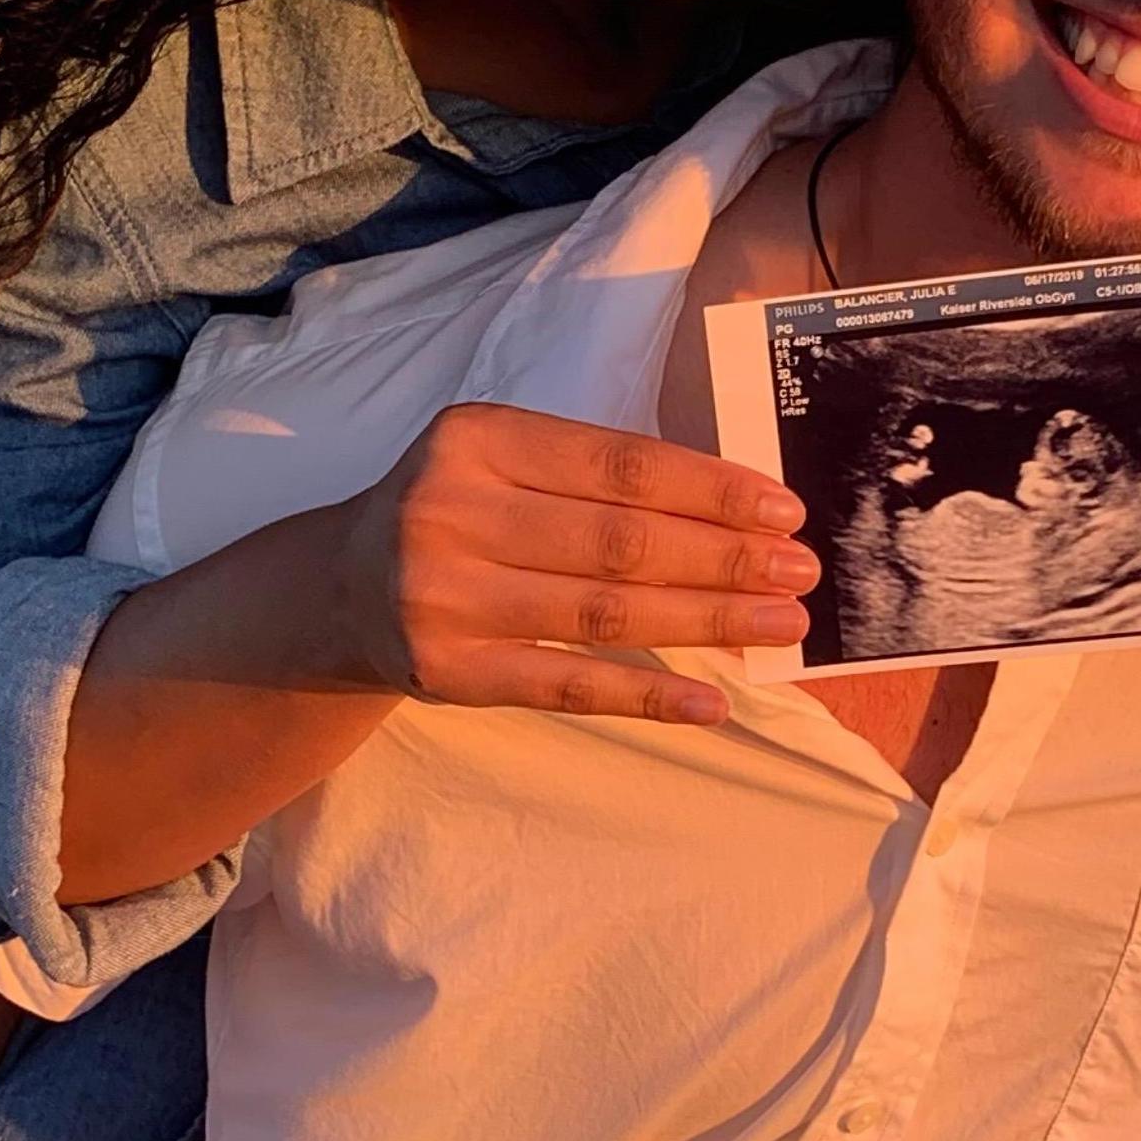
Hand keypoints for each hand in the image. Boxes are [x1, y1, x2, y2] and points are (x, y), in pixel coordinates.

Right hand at [329, 403, 816, 722]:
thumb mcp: (502, 461)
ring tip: (780, 624)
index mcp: (475, 438)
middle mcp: (450, 512)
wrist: (340, 590)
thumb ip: (595, 475)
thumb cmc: (456, 511)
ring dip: (706, 620)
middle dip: (723, 557)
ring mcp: (443, 597)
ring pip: (603, 613)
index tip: (781, 510)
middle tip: (799, 571)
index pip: (619, 466)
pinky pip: (566, 685)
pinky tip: (712, 701)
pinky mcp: (448, 672)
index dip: (708, 490)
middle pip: (619, 541)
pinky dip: (647, 694)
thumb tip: (735, 510)